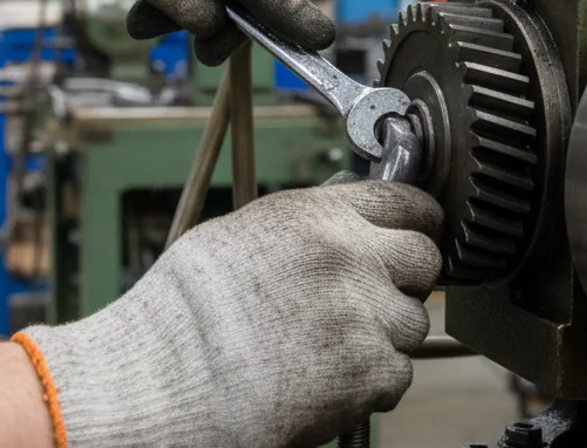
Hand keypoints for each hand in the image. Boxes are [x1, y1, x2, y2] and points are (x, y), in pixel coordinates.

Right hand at [14, 176, 443, 446]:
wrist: (161, 379)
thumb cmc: (182, 313)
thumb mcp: (239, 233)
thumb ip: (305, 228)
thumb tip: (339, 229)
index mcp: (319, 216)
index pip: (408, 202)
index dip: (416, 222)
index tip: (416, 234)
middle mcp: (351, 258)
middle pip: (425, 260)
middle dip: (404, 279)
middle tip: (370, 300)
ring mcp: (366, 317)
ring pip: (413, 322)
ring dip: (385, 335)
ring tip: (329, 347)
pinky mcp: (370, 373)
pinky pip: (398, 375)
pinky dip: (371, 383)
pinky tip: (325, 379)